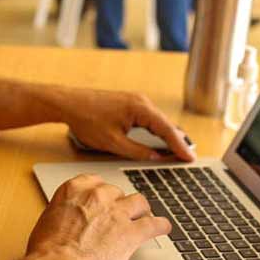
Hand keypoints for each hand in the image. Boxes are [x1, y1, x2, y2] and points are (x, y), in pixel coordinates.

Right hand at [27, 174, 170, 259]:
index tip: (105, 199)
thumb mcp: (49, 220)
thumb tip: (67, 220)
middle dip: (119, 204)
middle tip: (120, 215)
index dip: (102, 193)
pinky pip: (153, 224)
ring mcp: (117, 212)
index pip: (96, 181)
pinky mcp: (132, 232)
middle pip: (117, 192)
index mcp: (75, 189)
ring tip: (144, 217)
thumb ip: (64, 213)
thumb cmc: (47, 251)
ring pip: (139, 202)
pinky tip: (163, 228)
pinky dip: (160, 226)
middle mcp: (98, 195)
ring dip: (142, 210)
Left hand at [61, 89, 194, 161]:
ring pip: (159, 121)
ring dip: (169, 136)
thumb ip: (138, 152)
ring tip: (180, 152)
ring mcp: (136, 100)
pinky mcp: (130, 103)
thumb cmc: (87, 120)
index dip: (180, 146)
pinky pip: (150, 118)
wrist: (69, 103)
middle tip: (189, 158)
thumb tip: (156, 158)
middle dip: (178, 141)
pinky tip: (162, 140)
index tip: (190, 158)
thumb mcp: (114, 143)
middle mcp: (142, 101)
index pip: (167, 130)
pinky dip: (158, 130)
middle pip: (166, 124)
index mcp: (140, 108)